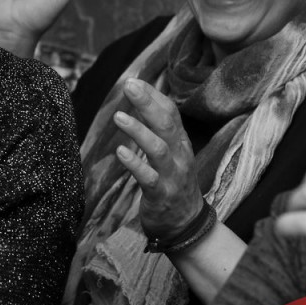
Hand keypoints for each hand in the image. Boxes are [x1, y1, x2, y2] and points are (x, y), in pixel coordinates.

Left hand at [111, 78, 203, 239]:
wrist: (186, 223)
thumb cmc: (173, 182)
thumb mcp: (171, 153)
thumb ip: (159, 130)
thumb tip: (142, 101)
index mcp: (180, 142)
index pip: (170, 112)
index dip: (153, 96)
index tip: (134, 81)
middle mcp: (180, 155)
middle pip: (166, 124)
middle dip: (147, 103)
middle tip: (129, 86)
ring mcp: (172, 175)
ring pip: (158, 149)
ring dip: (139, 131)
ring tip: (119, 117)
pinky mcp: (161, 194)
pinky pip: (148, 177)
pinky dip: (135, 164)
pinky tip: (120, 152)